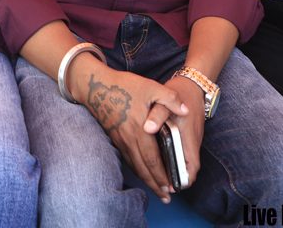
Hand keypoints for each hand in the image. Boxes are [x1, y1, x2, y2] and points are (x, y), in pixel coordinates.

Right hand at [71, 65, 188, 202]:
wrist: (96, 85)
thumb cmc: (125, 86)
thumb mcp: (151, 87)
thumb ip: (170, 98)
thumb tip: (186, 110)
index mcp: (140, 129)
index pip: (152, 159)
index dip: (161, 175)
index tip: (170, 187)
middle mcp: (129, 138)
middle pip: (143, 167)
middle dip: (155, 184)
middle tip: (165, 197)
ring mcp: (120, 139)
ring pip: (134, 165)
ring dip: (145, 179)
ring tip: (156, 190)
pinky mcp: (115, 137)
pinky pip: (126, 158)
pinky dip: (135, 169)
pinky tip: (141, 172)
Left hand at [161, 76, 204, 187]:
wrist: (193, 84)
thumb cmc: (180, 92)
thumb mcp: (166, 98)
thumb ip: (158, 113)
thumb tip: (148, 128)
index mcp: (189, 135)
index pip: (192, 165)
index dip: (184, 178)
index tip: (172, 187)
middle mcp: (192, 141)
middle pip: (188, 168)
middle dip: (175, 180)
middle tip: (161, 191)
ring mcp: (191, 139)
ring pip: (185, 162)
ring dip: (173, 172)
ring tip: (157, 183)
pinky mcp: (187, 136)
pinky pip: (181, 154)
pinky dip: (172, 161)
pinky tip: (158, 163)